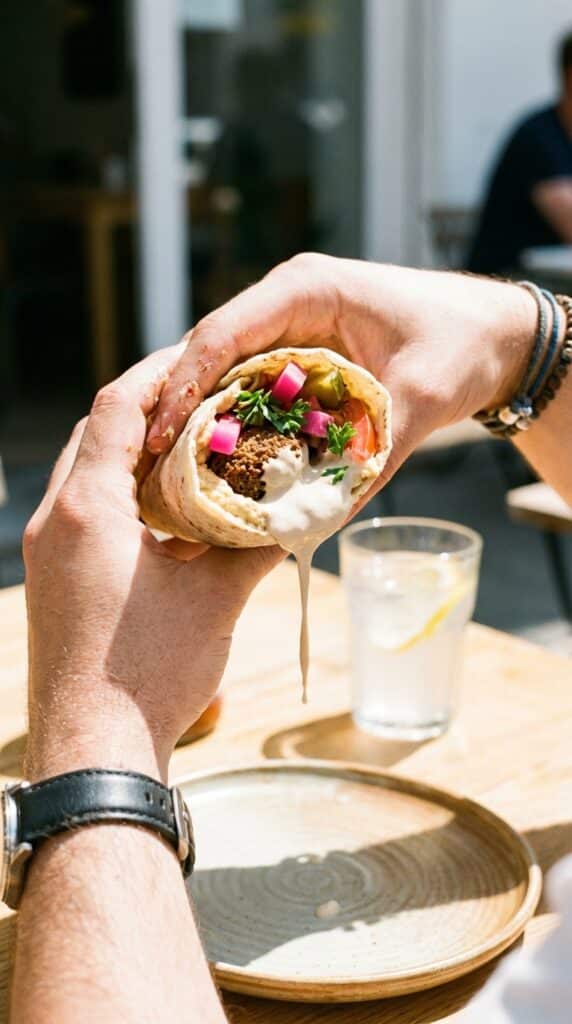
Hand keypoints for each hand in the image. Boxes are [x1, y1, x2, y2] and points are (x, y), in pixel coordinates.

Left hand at [24, 346, 279, 783]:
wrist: (95, 750)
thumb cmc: (155, 672)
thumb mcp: (216, 599)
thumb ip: (255, 545)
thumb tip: (296, 515)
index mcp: (88, 507)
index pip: (117, 405)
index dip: (161, 373)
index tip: (204, 359)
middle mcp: (55, 518)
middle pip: (96, 431)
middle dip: (147, 408)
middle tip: (203, 400)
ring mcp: (46, 550)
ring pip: (85, 472)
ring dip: (132, 453)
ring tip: (189, 449)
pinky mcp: (50, 579)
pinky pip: (81, 511)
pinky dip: (119, 494)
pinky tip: (164, 511)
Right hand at [147, 255, 535, 482]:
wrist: (494, 337)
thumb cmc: (460, 347)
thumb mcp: (420, 399)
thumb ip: (374, 454)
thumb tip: (321, 518)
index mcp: (304, 290)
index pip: (223, 334)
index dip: (184, 385)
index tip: (160, 436)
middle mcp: (285, 303)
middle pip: (210, 354)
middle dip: (180, 409)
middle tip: (151, 468)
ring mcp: (288, 328)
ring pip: (225, 373)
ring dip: (200, 420)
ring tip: (169, 474)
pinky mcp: (298, 356)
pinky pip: (252, 388)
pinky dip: (234, 423)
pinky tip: (217, 464)